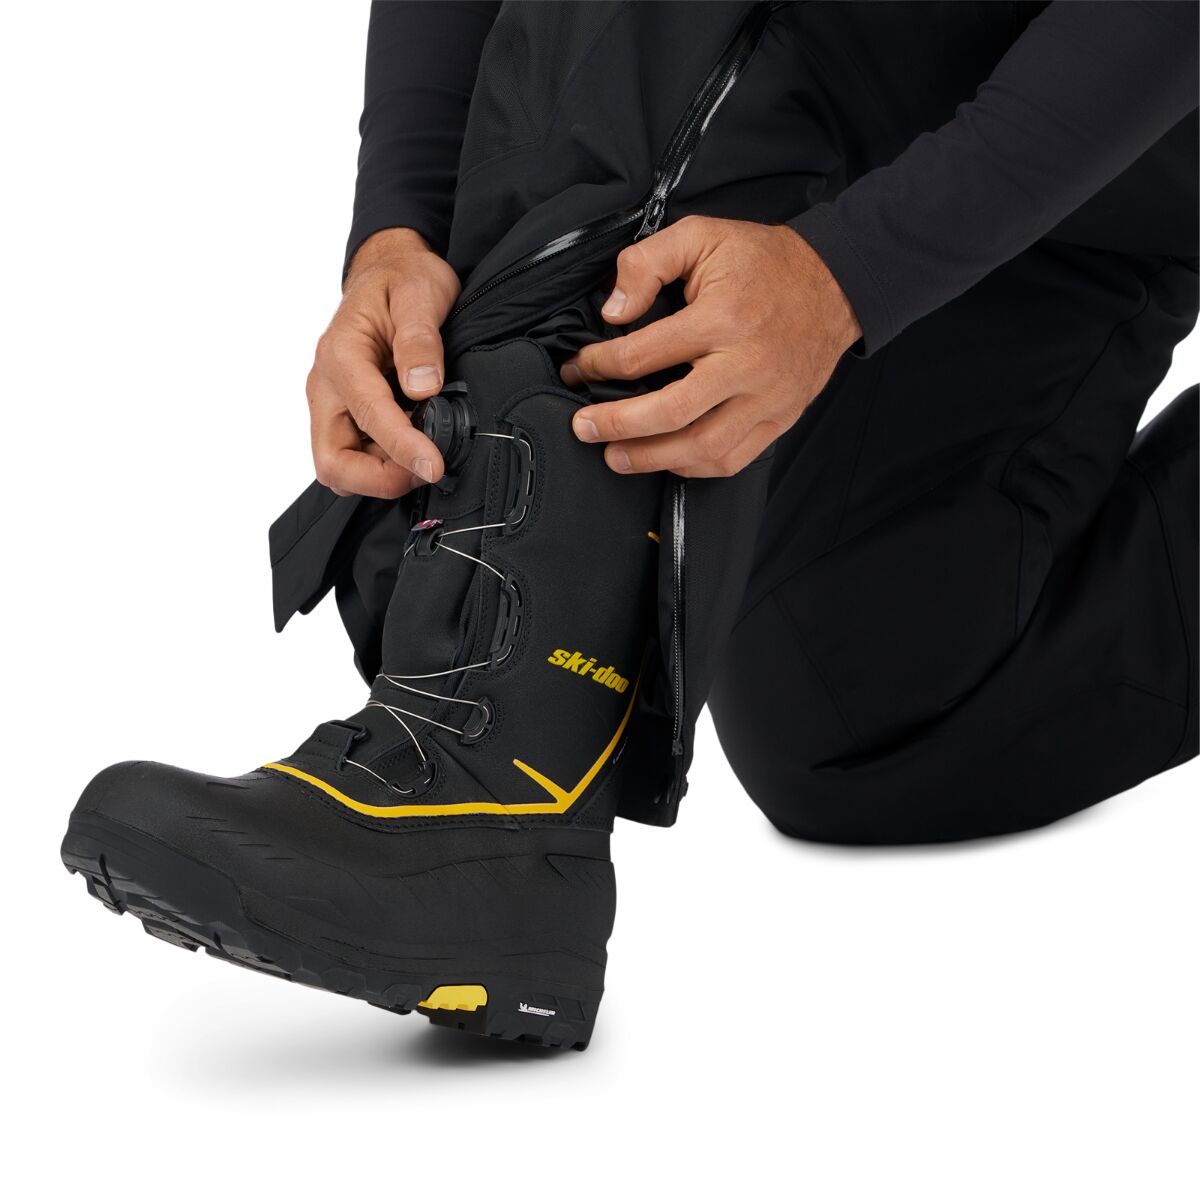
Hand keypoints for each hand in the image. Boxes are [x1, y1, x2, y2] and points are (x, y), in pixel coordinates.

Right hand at [308, 228, 460, 497]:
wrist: (391, 272)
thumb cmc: (403, 279)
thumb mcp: (419, 294)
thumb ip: (420, 339)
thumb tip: (423, 386)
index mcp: (341, 354)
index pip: (367, 414)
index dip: (401, 448)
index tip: (434, 466)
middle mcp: (327, 386)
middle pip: (333, 461)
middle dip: (378, 478)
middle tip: (426, 469)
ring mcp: (333, 404)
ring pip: (341, 467)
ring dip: (382, 475)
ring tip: (426, 456)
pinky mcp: (345, 415)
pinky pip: (355, 457)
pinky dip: (384, 465)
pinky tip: (416, 446)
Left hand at [560, 215, 860, 476]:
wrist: (837, 284)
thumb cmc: (765, 263)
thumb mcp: (702, 236)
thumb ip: (647, 263)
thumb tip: (613, 311)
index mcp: (721, 318)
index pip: (643, 354)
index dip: (600, 365)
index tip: (581, 368)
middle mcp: (744, 365)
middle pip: (670, 412)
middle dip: (617, 425)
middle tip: (583, 427)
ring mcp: (765, 398)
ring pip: (701, 447)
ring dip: (651, 458)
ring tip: (616, 456)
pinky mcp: (779, 419)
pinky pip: (731, 459)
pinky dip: (693, 466)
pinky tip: (667, 459)